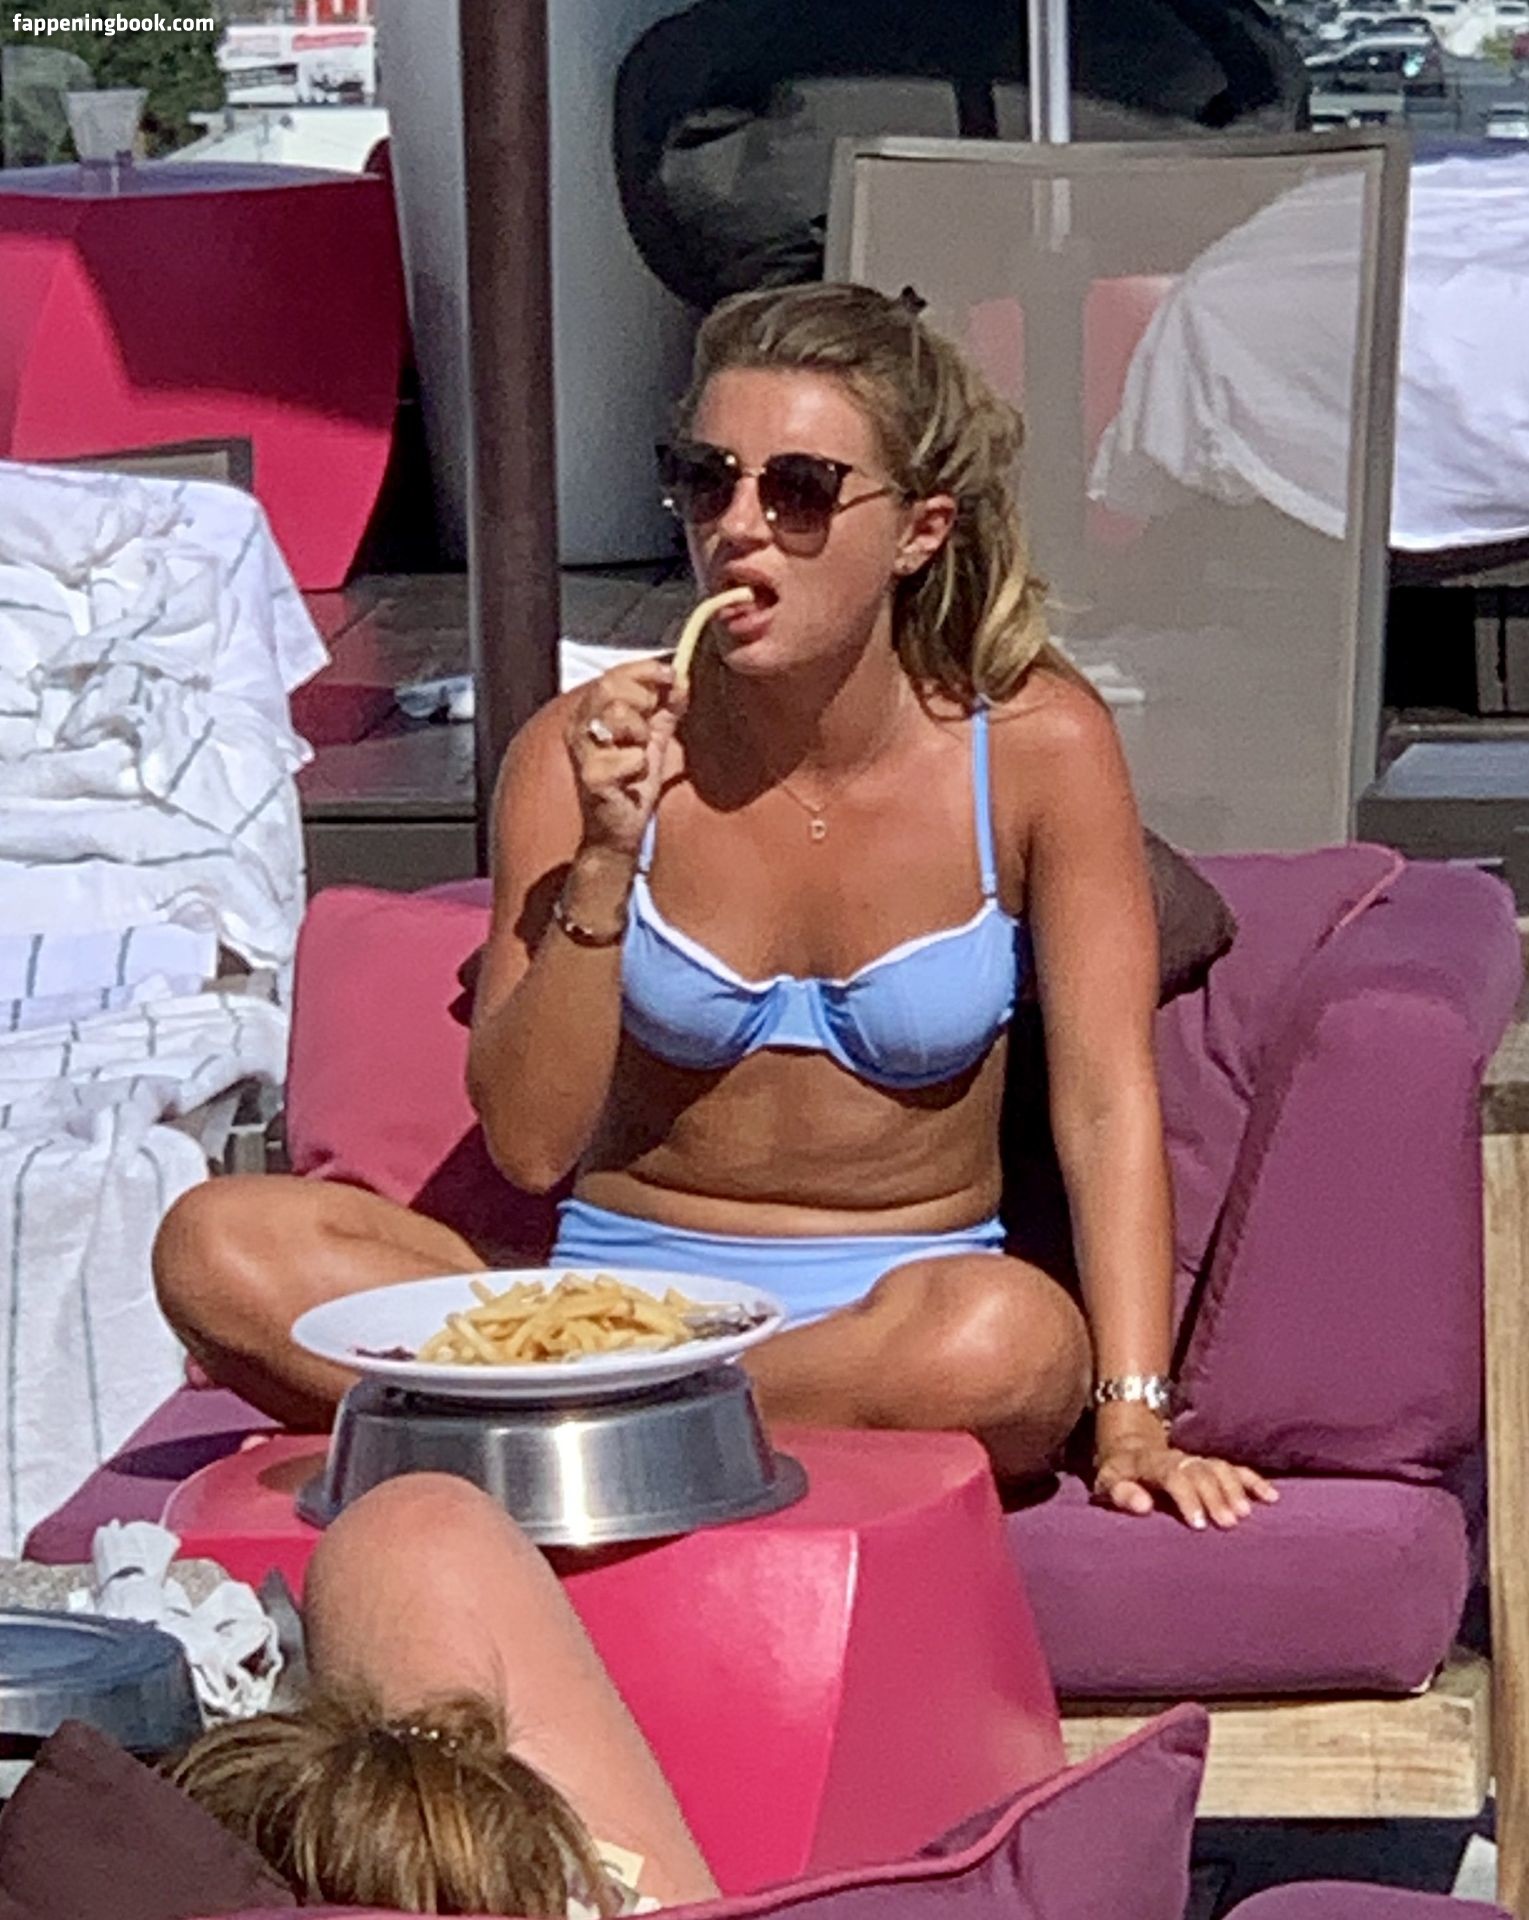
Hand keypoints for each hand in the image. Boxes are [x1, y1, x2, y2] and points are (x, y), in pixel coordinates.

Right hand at [565, 658, 683, 856]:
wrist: (619, 830)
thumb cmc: (631, 785)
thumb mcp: (652, 740)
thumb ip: (665, 709)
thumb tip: (682, 679)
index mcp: (589, 714)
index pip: (613, 674)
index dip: (646, 671)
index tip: (671, 676)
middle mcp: (578, 727)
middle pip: (610, 686)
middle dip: (643, 700)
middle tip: (648, 727)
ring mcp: (583, 751)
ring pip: (619, 715)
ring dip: (641, 734)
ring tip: (638, 754)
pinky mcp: (592, 777)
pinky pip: (632, 756)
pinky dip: (641, 767)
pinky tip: (632, 780)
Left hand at [1093, 1435, 1278, 1529]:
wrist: (1130, 1449)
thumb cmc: (1119, 1476)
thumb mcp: (1107, 1483)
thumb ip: (1122, 1494)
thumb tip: (1142, 1506)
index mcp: (1152, 1462)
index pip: (1174, 1475)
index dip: (1188, 1498)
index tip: (1199, 1524)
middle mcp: (1179, 1458)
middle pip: (1201, 1472)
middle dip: (1215, 1496)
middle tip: (1227, 1524)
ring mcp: (1197, 1460)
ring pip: (1220, 1468)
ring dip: (1234, 1489)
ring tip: (1245, 1514)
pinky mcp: (1210, 1465)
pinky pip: (1236, 1469)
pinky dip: (1254, 1482)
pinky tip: (1271, 1498)